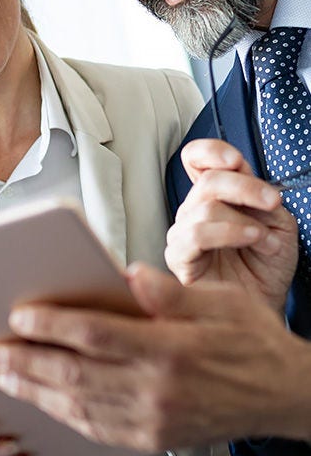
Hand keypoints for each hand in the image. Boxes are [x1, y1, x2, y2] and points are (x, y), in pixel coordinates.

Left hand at [0, 266, 309, 450]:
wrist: (284, 395)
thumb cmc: (252, 342)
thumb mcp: (220, 301)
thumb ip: (168, 293)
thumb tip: (127, 276)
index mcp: (171, 348)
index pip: (96, 335)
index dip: (52, 325)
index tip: (20, 316)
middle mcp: (158, 389)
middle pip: (75, 375)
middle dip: (27, 363)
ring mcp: (154, 420)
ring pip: (79, 407)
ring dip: (37, 393)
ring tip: (6, 379)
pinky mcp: (153, 439)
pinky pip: (98, 431)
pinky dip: (65, 418)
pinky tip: (46, 405)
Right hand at [165, 139, 297, 311]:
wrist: (268, 303)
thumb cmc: (268, 264)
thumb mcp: (276, 220)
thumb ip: (258, 193)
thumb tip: (242, 171)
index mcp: (215, 195)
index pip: (196, 158)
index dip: (211, 152)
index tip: (236, 161)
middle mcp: (194, 211)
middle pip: (207, 180)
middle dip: (245, 187)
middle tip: (271, 202)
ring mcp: (184, 234)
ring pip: (204, 207)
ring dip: (243, 219)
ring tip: (266, 238)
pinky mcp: (179, 259)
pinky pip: (195, 235)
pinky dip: (228, 233)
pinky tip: (251, 240)